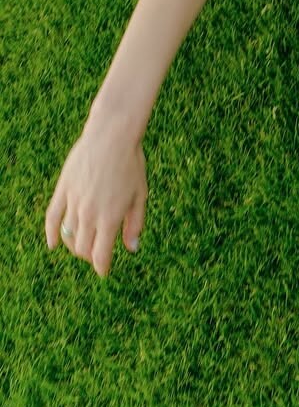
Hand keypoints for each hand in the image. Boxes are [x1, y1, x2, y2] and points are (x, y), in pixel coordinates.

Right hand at [45, 115, 146, 277]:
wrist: (112, 135)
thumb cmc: (131, 163)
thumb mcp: (140, 194)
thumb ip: (135, 223)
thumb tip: (132, 248)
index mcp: (110, 218)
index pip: (100, 255)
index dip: (102, 267)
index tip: (104, 270)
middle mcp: (89, 214)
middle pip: (83, 249)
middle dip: (90, 256)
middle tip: (97, 253)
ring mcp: (73, 203)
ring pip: (68, 236)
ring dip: (75, 246)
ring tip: (83, 245)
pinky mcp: (62, 191)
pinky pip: (51, 218)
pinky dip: (50, 234)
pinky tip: (53, 244)